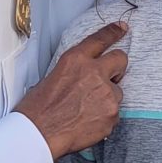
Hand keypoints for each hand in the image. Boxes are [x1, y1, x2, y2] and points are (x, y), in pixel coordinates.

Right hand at [17, 22, 127, 157]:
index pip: (100, 39)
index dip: (114, 32)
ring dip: (107, 98)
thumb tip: (84, 77)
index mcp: (76, 60)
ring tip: (86, 110)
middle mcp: (94, 73)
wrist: (38, 134)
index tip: (123, 28)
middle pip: (121, 60)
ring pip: (118, 91)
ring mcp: (106, 93)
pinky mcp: (112, 114)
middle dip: (117, 68)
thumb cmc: (38, 109)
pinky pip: (115, 113)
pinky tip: (88, 122)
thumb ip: (75, 72)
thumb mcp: (52, 77)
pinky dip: (105, 117)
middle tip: (108, 78)